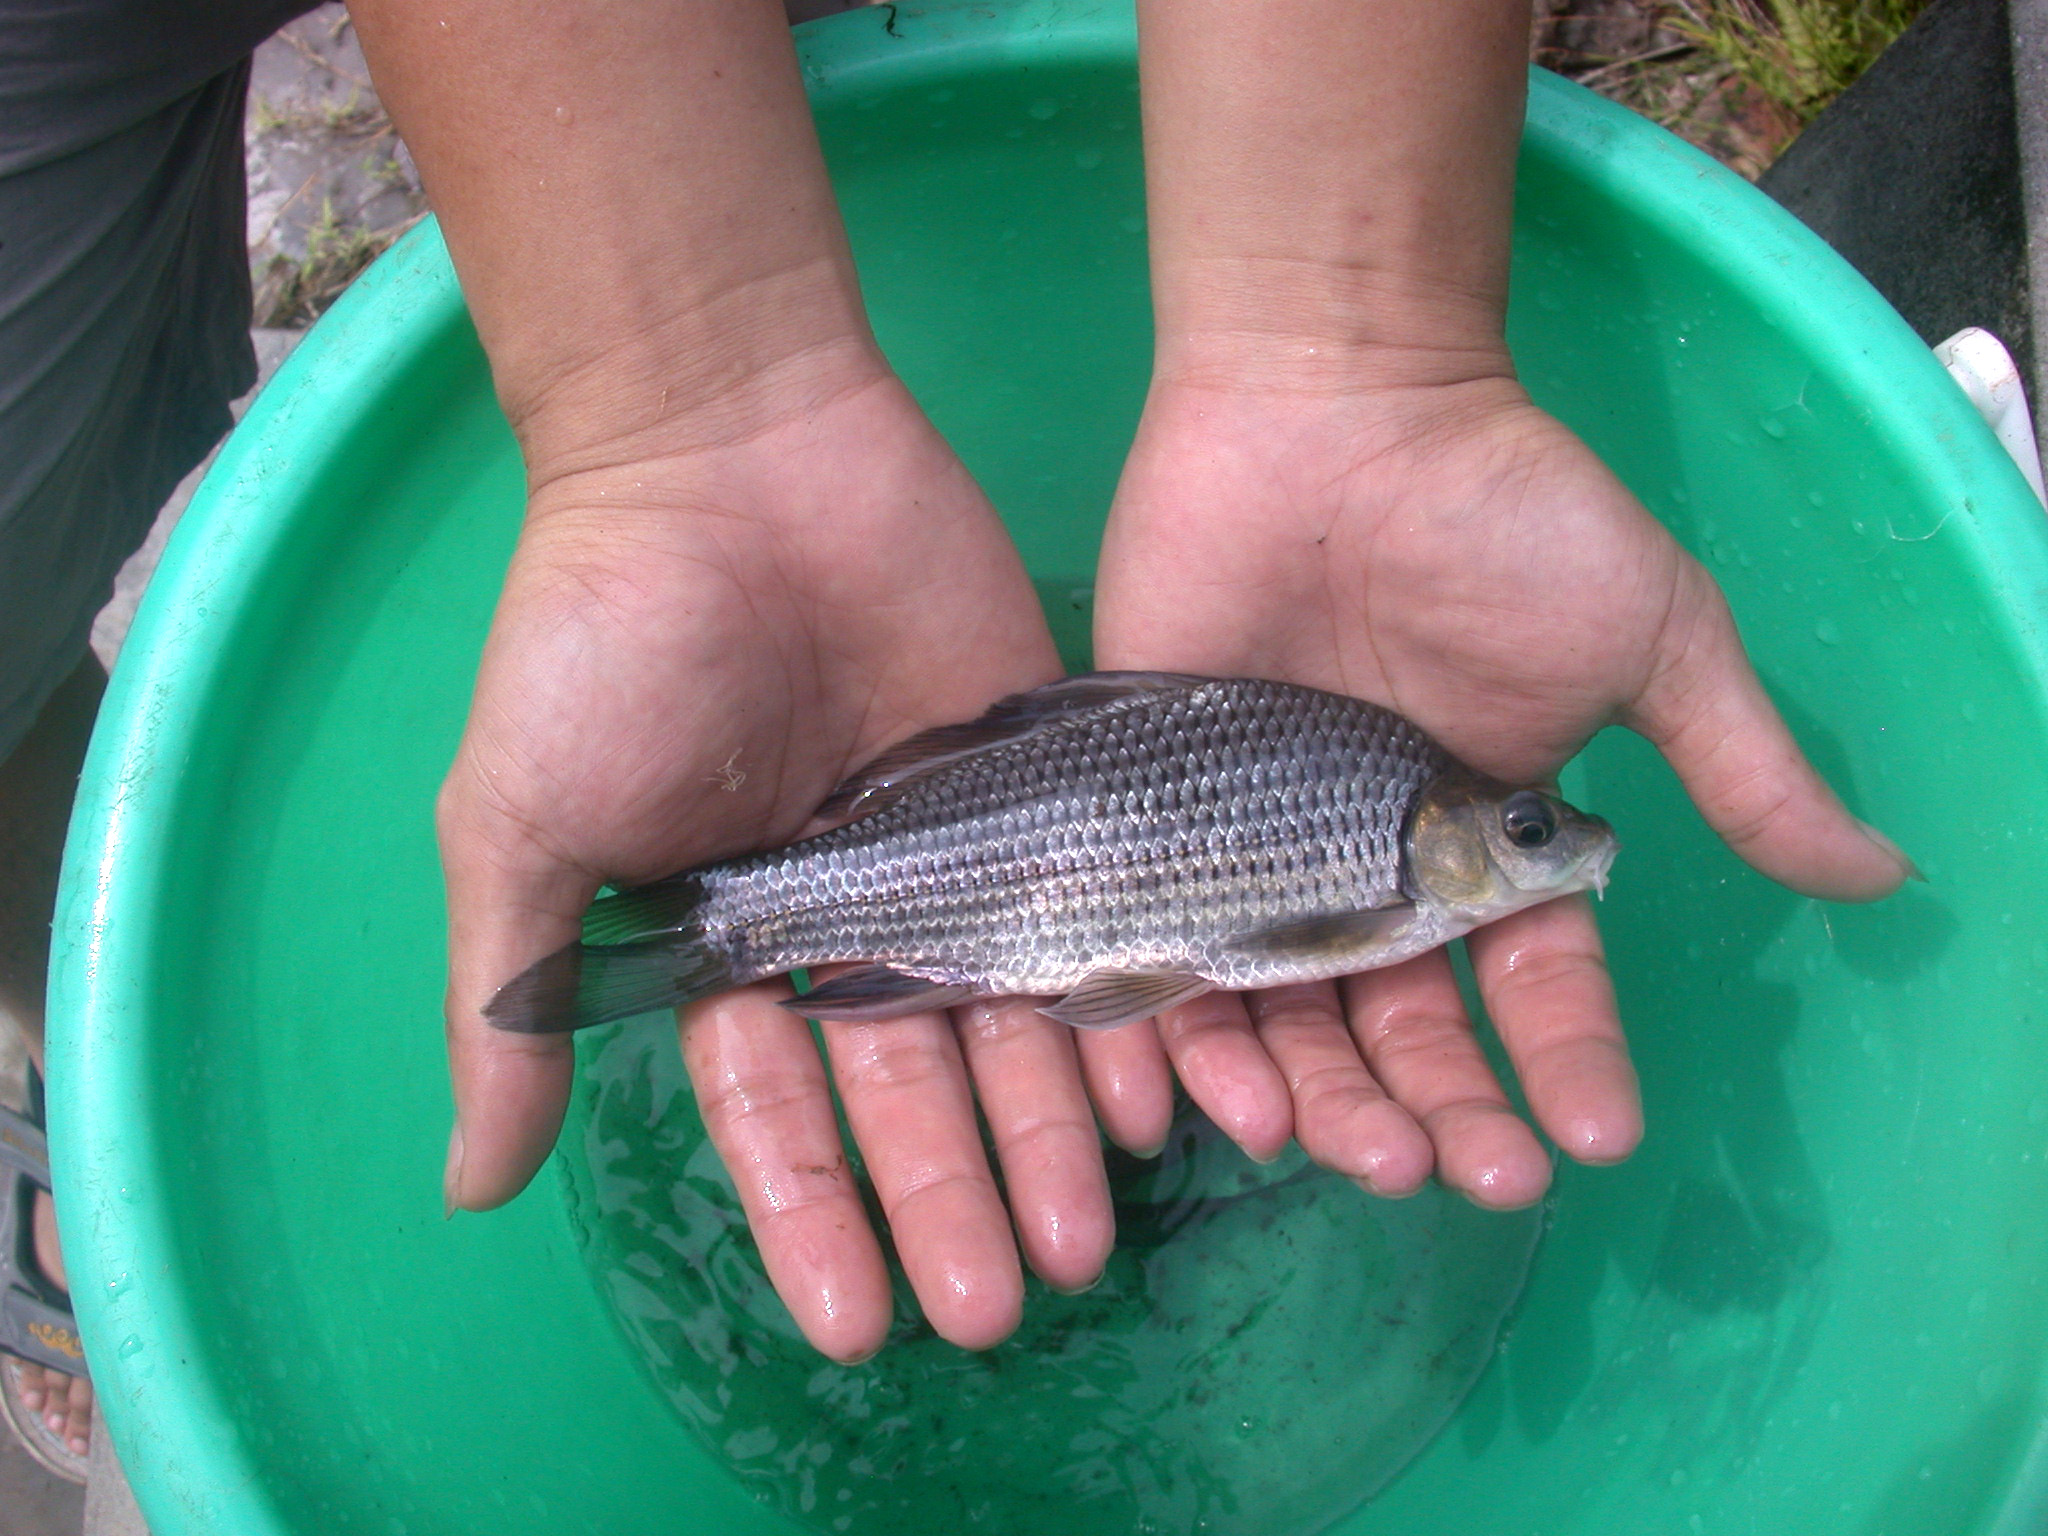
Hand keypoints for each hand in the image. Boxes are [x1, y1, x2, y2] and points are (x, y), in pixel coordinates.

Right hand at [438, 360, 1117, 1358]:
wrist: (729, 444)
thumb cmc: (604, 638)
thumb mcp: (519, 826)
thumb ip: (511, 1007)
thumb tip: (467, 1194)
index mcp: (727, 942)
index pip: (778, 1110)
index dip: (813, 1215)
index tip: (856, 1321)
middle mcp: (851, 916)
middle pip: (910, 1087)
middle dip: (947, 1196)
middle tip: (998, 1307)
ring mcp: (956, 850)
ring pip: (1008, 1019)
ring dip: (1043, 1133)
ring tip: (1081, 1242)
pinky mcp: (1044, 778)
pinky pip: (1091, 907)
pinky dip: (1117, 1000)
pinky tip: (1151, 1095)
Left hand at [1086, 369, 1911, 1205]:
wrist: (1334, 403)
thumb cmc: (1503, 515)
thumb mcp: (1651, 635)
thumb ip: (1741, 767)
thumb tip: (1884, 877)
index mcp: (1484, 838)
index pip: (1530, 985)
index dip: (1565, 1063)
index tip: (1593, 1136)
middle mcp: (1368, 862)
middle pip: (1401, 1025)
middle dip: (1441, 1110)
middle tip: (1470, 1176)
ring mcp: (1255, 845)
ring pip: (1288, 1016)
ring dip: (1327, 1101)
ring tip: (1361, 1155)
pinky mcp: (1156, 816)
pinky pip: (1166, 950)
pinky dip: (1194, 1032)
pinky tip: (1229, 1097)